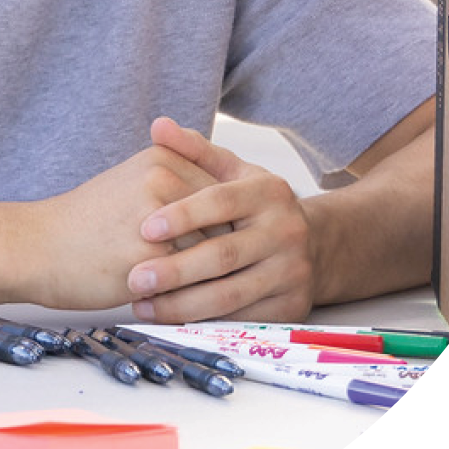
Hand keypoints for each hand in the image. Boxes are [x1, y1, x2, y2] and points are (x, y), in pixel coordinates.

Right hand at [29, 139, 223, 310]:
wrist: (36, 246)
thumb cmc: (87, 222)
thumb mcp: (134, 182)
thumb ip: (180, 186)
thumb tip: (235, 216)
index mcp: (164, 156)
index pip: (227, 194)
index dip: (235, 226)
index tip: (239, 248)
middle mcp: (164, 178)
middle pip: (227, 221)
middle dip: (232, 253)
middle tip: (234, 276)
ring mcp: (158, 217)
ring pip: (214, 254)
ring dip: (217, 277)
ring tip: (214, 294)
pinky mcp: (149, 256)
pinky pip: (192, 282)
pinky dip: (196, 296)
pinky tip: (189, 305)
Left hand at [124, 117, 314, 323]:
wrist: (313, 244)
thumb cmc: (255, 207)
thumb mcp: (233, 172)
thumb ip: (194, 151)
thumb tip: (158, 126)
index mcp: (269, 192)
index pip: (221, 201)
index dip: (182, 215)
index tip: (144, 228)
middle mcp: (286, 231)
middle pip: (223, 255)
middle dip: (175, 269)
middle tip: (135, 278)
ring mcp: (291, 272)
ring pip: (230, 294)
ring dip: (182, 304)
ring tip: (142, 303)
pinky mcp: (291, 307)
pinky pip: (240, 319)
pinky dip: (203, 322)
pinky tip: (170, 319)